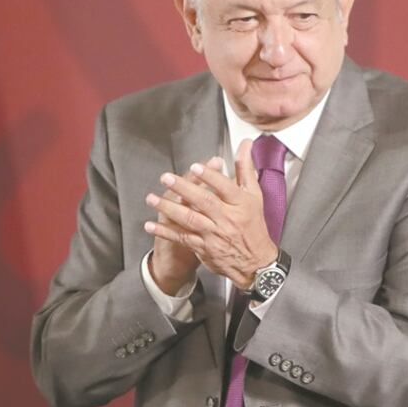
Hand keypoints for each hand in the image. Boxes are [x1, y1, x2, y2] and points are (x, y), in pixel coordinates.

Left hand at [144, 140, 277, 288]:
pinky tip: (151, 224)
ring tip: (152, 199)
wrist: (256, 261)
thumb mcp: (254, 195)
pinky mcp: (204, 248)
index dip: (210, 177)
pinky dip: (166, 231)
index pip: (225, 187)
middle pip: (204, 202)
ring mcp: (215, 234)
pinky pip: (182, 238)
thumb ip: (246, 169)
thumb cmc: (253, 225)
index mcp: (241, 204)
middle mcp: (228, 219)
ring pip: (190, 219)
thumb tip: (245, 145)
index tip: (196, 167)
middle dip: (183, 189)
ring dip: (169, 209)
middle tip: (166, 178)